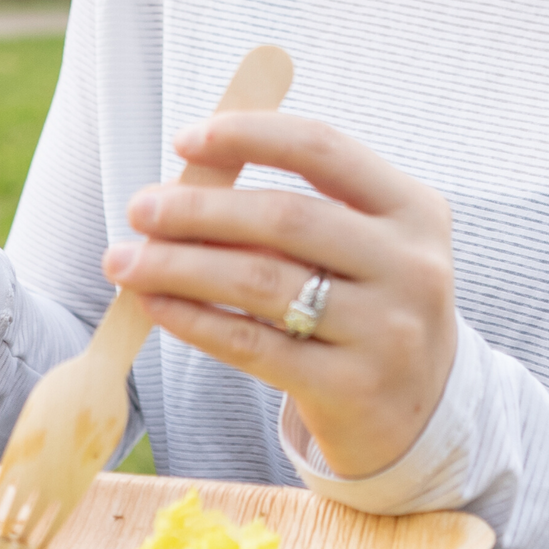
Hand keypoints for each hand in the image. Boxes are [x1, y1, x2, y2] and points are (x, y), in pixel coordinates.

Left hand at [101, 112, 456, 479]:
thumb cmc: (369, 307)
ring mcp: (385, 330)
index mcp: (413, 209)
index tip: (185, 140)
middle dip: (199, 208)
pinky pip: (252, 343)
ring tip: (126, 261)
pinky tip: (157, 305)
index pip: (323, 149)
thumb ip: (298, 211)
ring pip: (261, 281)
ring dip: (180, 265)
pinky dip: (195, 320)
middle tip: (139, 209)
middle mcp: (409, 265)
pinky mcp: (350, 387)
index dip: (250, 135)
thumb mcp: (362, 246)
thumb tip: (188, 180)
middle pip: (285, 217)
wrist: (422, 413)